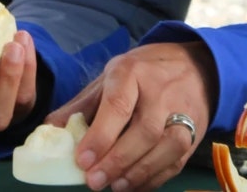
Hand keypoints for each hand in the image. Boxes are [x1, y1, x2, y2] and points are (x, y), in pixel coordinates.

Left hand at [51, 41, 215, 191]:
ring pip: (166, 148)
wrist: (193, 66)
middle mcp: (161, 92)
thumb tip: (52, 129)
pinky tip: (134, 185)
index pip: (118, 105)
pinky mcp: (195, 134)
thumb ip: (82, 105)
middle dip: (117, 160)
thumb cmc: (143, 73)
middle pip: (144, 131)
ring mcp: (183, 113)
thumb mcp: (110, 77)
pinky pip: (176, 161)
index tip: (82, 160)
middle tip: (93, 181)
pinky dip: (154, 178)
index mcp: (132, 72)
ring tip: (114, 186)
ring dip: (138, 172)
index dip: (100, 136)